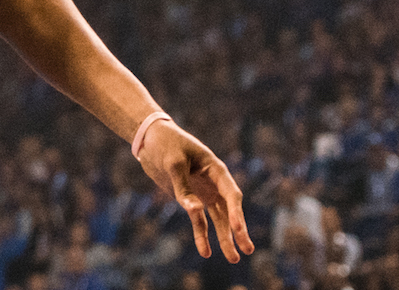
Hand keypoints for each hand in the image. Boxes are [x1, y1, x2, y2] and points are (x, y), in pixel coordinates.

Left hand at [139, 120, 254, 262]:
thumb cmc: (166, 144)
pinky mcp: (191, 199)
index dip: (236, 213)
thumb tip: (195, 211)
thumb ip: (184, 188)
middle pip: (230, 209)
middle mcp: (214, 182)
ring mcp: (204, 192)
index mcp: (215, 169)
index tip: (238, 230)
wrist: (150, 138)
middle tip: (247, 250)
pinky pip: (200, 221)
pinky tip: (206, 252)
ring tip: (233, 259)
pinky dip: (202, 235)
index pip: (231, 193)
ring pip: (218, 219)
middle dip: (238, 230)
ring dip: (224, 238)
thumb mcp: (173, 163)